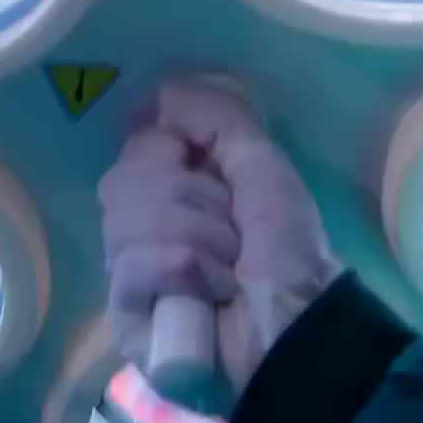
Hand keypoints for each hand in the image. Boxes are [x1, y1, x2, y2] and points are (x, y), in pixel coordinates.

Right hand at [99, 81, 341, 403]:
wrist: (300, 326)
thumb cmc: (287, 249)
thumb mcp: (261, 164)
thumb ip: (213, 118)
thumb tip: (155, 95)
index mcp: (172, 186)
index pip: (137, 145)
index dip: (173, 151)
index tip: (213, 172)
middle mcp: (141, 224)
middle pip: (125, 178)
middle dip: (192, 198)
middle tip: (232, 229)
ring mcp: (128, 270)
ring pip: (127, 218)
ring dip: (197, 235)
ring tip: (229, 267)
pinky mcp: (122, 314)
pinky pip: (131, 262)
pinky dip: (182, 270)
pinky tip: (210, 293)